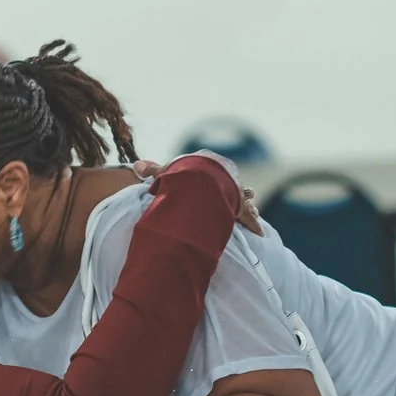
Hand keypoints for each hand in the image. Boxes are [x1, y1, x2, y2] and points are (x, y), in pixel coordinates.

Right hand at [142, 153, 261, 232]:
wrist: (202, 183)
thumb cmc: (185, 176)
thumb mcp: (166, 172)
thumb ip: (153, 170)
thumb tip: (136, 164)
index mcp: (213, 168)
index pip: (217, 173)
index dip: (217, 180)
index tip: (216, 187)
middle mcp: (227, 180)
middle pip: (233, 185)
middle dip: (236, 193)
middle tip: (237, 200)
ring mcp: (237, 193)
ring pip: (246, 198)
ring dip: (247, 206)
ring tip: (250, 212)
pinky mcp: (241, 208)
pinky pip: (249, 217)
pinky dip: (253, 224)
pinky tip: (258, 231)